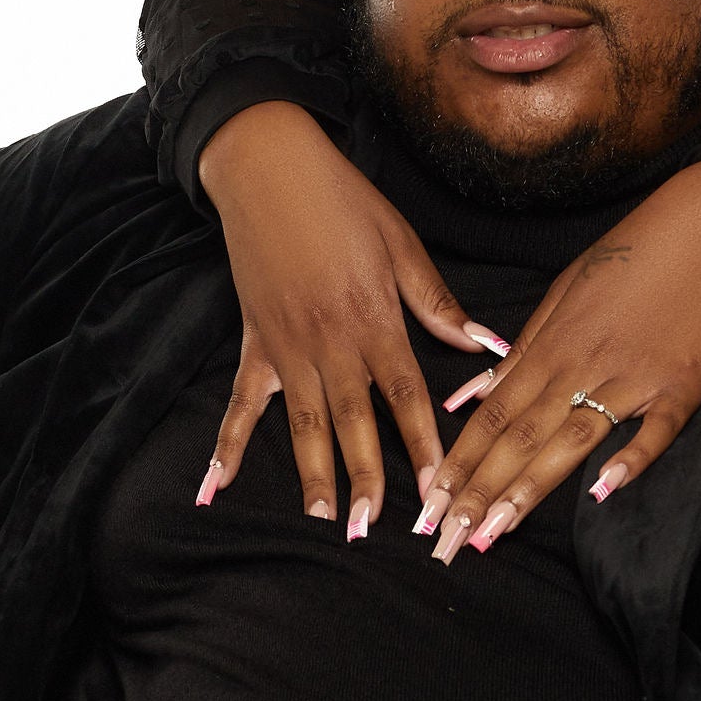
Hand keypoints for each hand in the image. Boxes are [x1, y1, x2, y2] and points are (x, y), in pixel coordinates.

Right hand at [198, 102, 495, 532]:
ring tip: (325, 519)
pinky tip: (215, 488)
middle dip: (367, 480)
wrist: (269, 169)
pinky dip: (225, 447)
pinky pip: (240, 404)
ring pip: (302, 424)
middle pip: (353, 423)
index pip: (406, 395)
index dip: (425, 445)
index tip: (441, 487)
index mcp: (374, 319)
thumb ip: (438, 304)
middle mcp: (330, 342)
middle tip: (373, 531)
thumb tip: (485, 345)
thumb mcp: (402, 245)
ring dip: (313, 476)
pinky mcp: (253, 342)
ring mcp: (286, 347)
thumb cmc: (343, 201)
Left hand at [421, 159, 700, 561]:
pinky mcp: (681, 385)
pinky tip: (602, 492)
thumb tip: (470, 395)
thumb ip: (519, 351)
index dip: (460, 462)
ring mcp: (633, 377)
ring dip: (530, 489)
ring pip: (571, 439)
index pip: (493, 415)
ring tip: (495, 531)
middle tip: (447, 539)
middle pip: (521, 436)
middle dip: (480, 491)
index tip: (431, 504)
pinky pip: (655, 430)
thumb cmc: (629, 258)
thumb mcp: (563, 294)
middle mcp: (583, 365)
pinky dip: (630, 459)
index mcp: (550, 345)